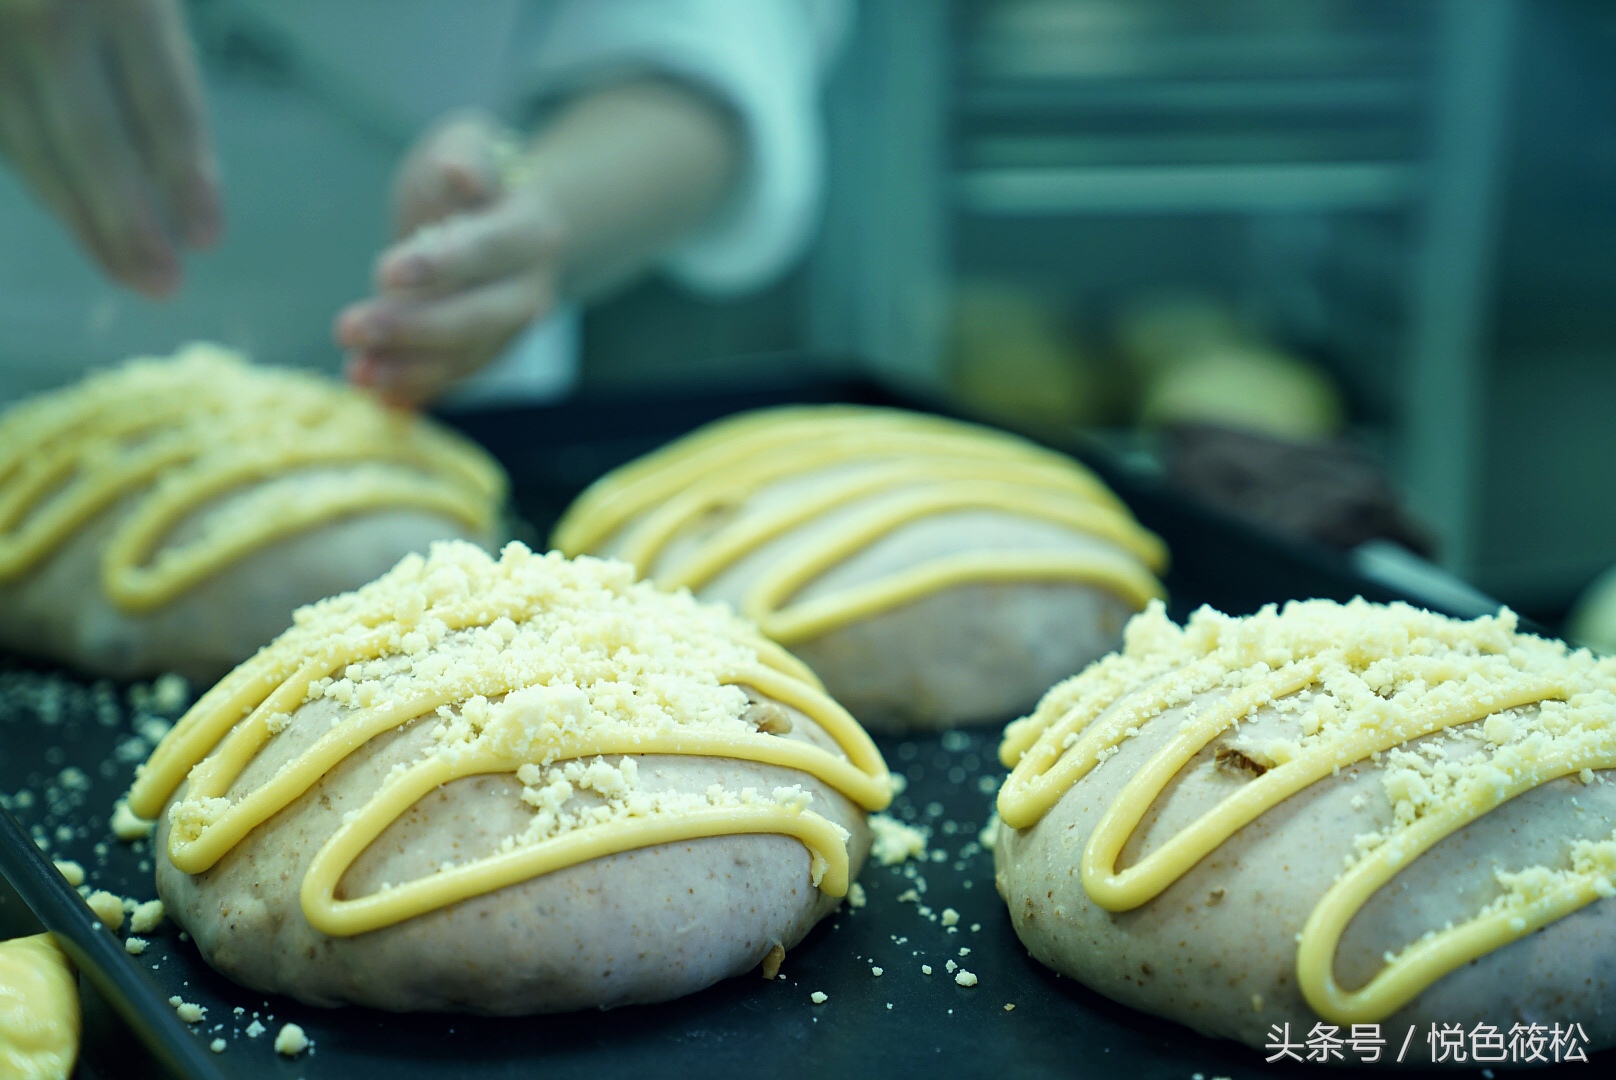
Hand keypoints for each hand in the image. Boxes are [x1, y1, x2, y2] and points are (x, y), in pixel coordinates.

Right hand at [0, 0, 220, 296]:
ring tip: (126, 272)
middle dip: (128, 222)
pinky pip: (2, 128)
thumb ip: (161, 41)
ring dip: (79, 216)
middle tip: (166, 286)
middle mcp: (42, 13)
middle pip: (90, 137)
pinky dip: (37, 174)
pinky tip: (75, 216)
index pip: (160, 95)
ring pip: (30, 142)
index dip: (186, 171)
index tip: (209, 238)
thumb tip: (188, 136)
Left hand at [335, 111, 565, 407]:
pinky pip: (453, 380)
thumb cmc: (469, 176)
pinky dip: (416, 391)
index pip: (491, 249)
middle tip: (349, 326)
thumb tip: (461, 173)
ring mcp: (512, 331)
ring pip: (467, 359)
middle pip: (480, 318)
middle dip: (414, 328)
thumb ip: (466, 153)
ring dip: (409, 370)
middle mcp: (533, 289)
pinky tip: (375, 394)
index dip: (443, 263)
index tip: (385, 271)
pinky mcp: (485, 356)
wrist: (491, 221)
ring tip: (355, 372)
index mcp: (535, 230)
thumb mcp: (467, 141)